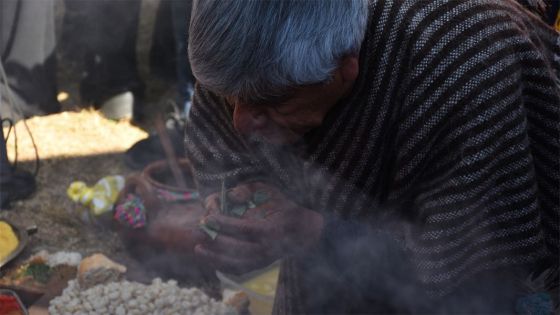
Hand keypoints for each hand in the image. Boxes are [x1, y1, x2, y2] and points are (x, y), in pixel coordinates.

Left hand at [195, 182, 323, 273]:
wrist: (306, 232)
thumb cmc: (286, 207)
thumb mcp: (271, 192)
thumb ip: (249, 190)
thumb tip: (230, 195)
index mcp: (271, 231)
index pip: (243, 229)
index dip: (224, 224)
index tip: (209, 217)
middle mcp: (267, 249)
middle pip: (235, 248)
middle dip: (215, 239)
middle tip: (199, 230)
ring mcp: (263, 261)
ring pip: (234, 264)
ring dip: (214, 258)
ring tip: (198, 249)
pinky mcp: (260, 267)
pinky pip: (238, 270)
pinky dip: (223, 266)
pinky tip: (209, 259)